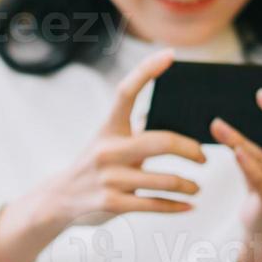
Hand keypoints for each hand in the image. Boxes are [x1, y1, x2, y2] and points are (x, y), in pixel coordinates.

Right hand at [0, 49, 206, 261]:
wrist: (58, 200)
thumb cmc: (94, 165)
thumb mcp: (107, 141)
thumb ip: (134, 128)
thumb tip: (171, 112)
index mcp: (109, 128)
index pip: (127, 92)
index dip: (148, 70)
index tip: (170, 56)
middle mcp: (108, 150)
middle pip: (162, 142)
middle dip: (191, 150)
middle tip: (203, 157)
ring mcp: (110, 178)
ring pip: (165, 180)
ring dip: (189, 185)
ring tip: (196, 187)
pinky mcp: (112, 204)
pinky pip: (155, 204)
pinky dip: (177, 206)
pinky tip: (188, 206)